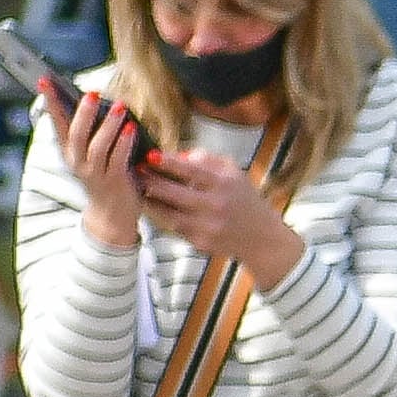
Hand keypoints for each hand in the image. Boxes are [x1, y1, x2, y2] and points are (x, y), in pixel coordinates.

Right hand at [46, 85, 148, 250]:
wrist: (112, 216)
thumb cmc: (103, 176)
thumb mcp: (91, 153)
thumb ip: (90, 130)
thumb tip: (93, 98)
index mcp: (69, 152)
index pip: (57, 123)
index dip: (51, 102)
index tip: (44, 80)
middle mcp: (77, 162)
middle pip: (76, 134)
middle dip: (83, 113)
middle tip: (92, 93)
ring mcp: (94, 173)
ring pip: (97, 147)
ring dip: (108, 125)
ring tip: (120, 107)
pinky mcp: (113, 181)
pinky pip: (117, 160)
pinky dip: (123, 143)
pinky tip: (131, 128)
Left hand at [136, 142, 305, 284]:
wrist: (260, 238)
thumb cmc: (243, 199)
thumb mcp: (233, 172)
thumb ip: (207, 160)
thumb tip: (177, 155)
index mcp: (225, 183)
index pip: (191, 169)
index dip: (168, 162)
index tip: (150, 155)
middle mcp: (216, 205)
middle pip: (174, 192)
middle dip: (151, 180)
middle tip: (136, 170)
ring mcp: (207, 226)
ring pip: (168, 212)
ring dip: (150, 199)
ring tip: (139, 187)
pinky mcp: (200, 242)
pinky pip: (173, 226)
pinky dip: (160, 215)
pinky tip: (152, 205)